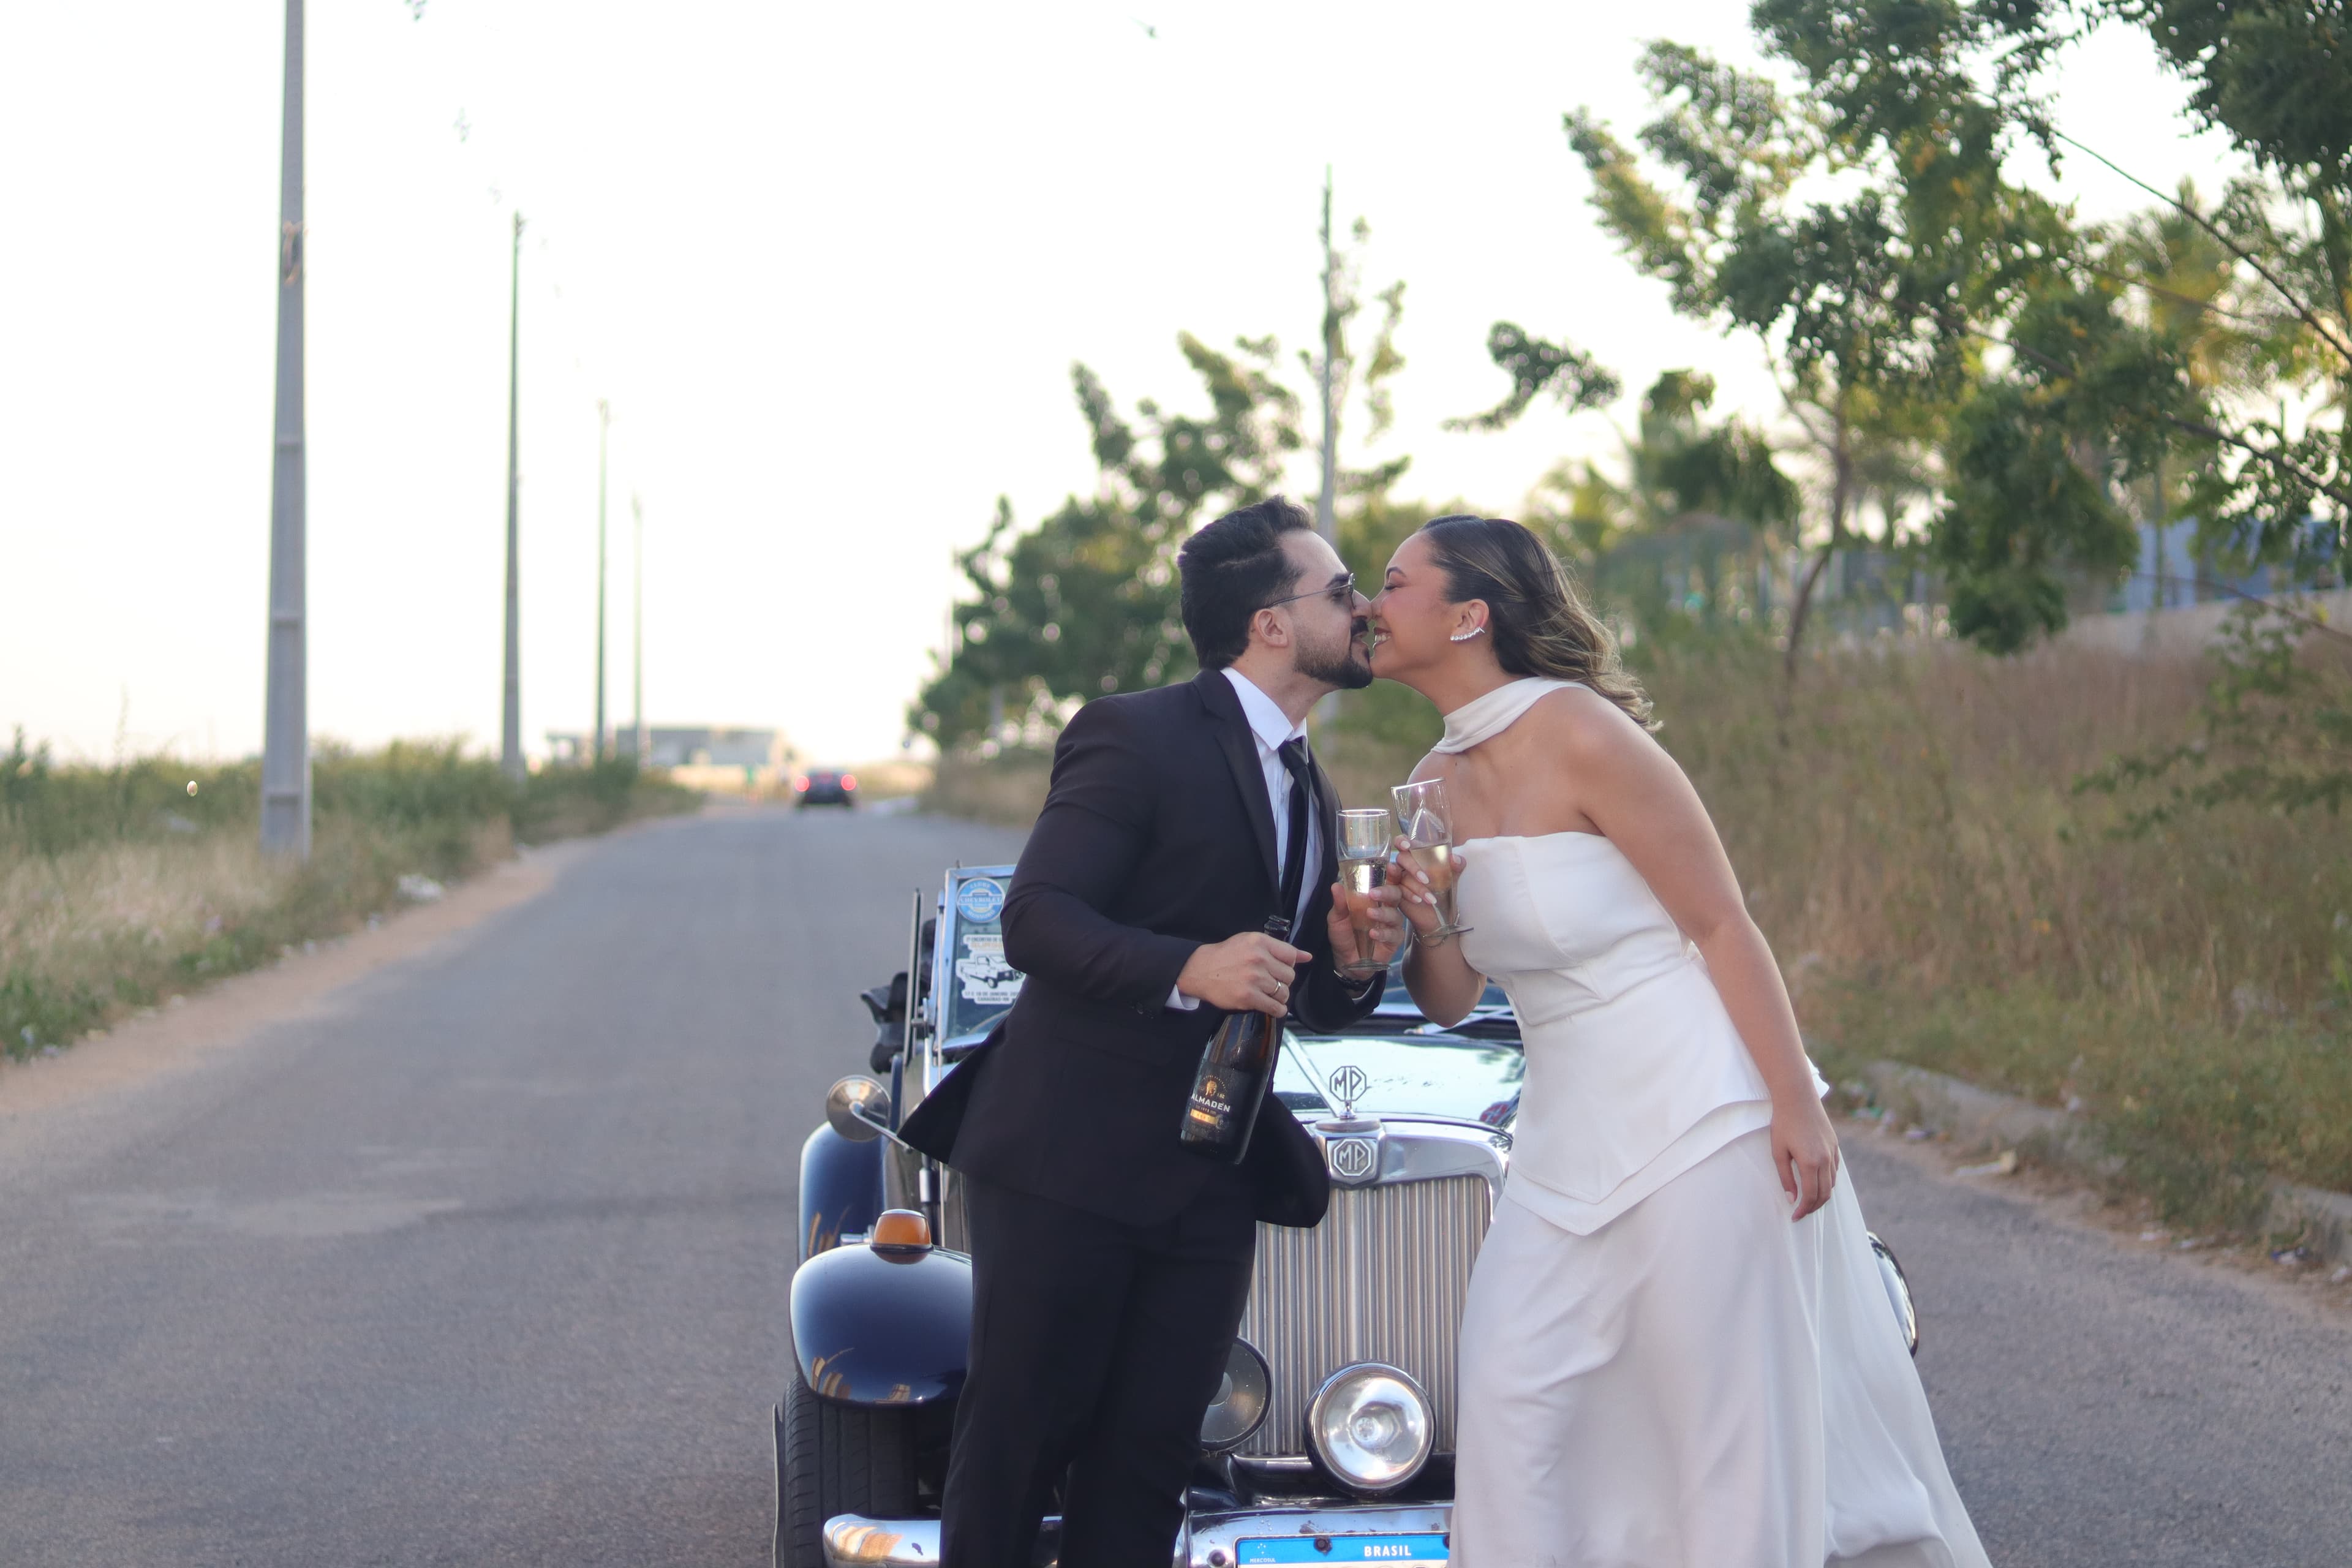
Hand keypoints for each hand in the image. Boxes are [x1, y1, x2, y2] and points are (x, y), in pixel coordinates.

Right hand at [1176, 931, 1311, 1016]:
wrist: (1200, 970)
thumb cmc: (1226, 955)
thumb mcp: (1250, 942)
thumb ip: (1279, 949)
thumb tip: (1308, 956)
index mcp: (1260, 942)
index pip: (1291, 955)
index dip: (1288, 964)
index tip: (1279, 969)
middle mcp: (1258, 958)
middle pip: (1289, 975)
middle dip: (1283, 981)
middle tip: (1272, 983)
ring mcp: (1253, 978)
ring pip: (1284, 992)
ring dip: (1280, 996)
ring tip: (1270, 995)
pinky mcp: (1248, 997)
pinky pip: (1274, 1007)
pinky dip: (1277, 1010)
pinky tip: (1273, 1007)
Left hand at [1327, 872, 1405, 972]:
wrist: (1345, 961)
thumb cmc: (1343, 935)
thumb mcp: (1336, 918)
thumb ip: (1339, 903)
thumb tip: (1336, 885)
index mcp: (1374, 899)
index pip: (1386, 882)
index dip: (1391, 874)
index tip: (1390, 866)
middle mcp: (1385, 908)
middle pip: (1396, 894)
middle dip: (1387, 891)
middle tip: (1374, 893)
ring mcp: (1391, 924)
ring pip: (1395, 914)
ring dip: (1383, 913)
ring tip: (1370, 914)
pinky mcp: (1393, 940)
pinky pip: (1393, 934)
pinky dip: (1383, 933)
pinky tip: (1372, 934)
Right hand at [1392, 836, 1461, 943]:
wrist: (1441, 912)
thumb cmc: (1445, 888)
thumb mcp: (1453, 877)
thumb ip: (1457, 866)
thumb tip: (1454, 858)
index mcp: (1418, 854)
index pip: (1404, 842)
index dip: (1402, 841)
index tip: (1407, 846)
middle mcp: (1405, 864)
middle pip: (1402, 858)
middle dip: (1414, 868)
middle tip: (1427, 879)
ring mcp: (1399, 878)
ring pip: (1400, 877)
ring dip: (1416, 886)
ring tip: (1431, 898)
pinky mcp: (1396, 892)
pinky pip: (1397, 890)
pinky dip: (1409, 894)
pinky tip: (1419, 900)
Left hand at [1772, 1093, 1841, 1220]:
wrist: (1797, 1098)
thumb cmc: (1783, 1123)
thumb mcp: (1778, 1151)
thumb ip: (1785, 1177)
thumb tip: (1791, 1199)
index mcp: (1810, 1163)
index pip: (1810, 1196)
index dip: (1803, 1210)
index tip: (1794, 1216)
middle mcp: (1826, 1160)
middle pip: (1825, 1194)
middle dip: (1813, 1207)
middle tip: (1801, 1213)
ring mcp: (1833, 1152)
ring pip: (1832, 1183)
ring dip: (1822, 1196)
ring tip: (1809, 1201)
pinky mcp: (1835, 1145)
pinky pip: (1835, 1170)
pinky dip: (1828, 1182)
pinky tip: (1818, 1184)